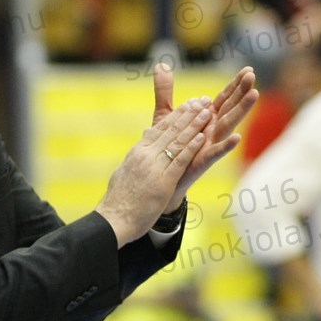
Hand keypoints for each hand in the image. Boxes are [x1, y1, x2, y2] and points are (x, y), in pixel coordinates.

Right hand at [97, 97, 215, 245]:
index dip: (176, 115)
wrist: (113, 219)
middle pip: (170, 130)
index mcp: (136, 152)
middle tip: (202, 100)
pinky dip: (192, 147)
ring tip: (207, 112)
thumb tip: (138, 149)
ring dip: (194, 125)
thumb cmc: (118, 201)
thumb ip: (134, 160)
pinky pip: (180, 160)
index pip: (159, 128)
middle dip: (188, 114)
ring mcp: (154, 167)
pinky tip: (202, 137)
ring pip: (177, 141)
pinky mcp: (163, 182)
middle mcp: (145, 155)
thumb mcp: (124, 173)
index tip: (187, 104)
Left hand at [152, 63, 260, 208]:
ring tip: (254, 95)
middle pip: (230, 107)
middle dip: (241, 91)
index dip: (235, 85)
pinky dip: (226, 145)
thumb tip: (161, 65)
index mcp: (206, 118)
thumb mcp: (165, 114)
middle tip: (252, 76)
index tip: (248, 69)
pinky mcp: (203, 160)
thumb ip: (165, 91)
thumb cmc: (168, 144)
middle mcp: (212, 129)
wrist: (160, 175)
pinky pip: (216, 152)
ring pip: (228, 125)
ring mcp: (210, 144)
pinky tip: (237, 138)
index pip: (223, 98)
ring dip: (241, 110)